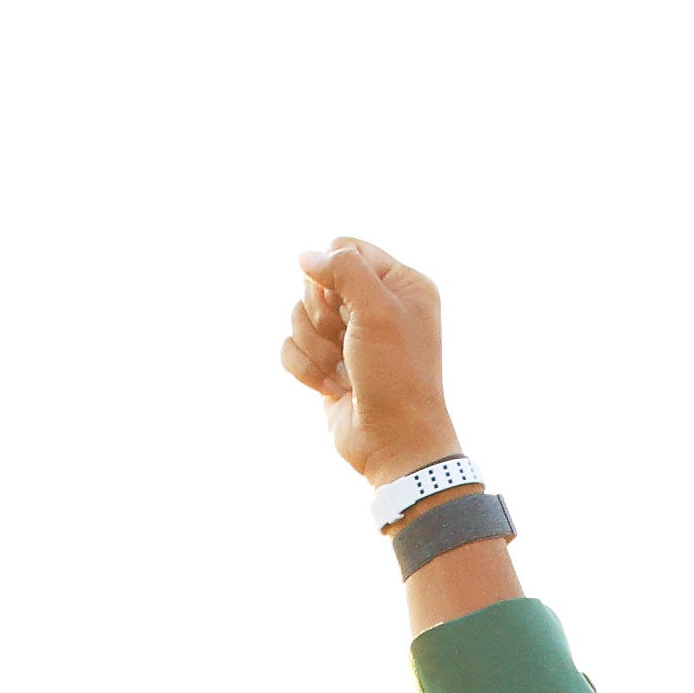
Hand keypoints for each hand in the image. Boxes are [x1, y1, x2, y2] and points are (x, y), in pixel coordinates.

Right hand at [286, 239, 459, 485]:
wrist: (394, 444)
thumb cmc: (396, 376)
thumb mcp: (377, 310)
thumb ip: (343, 269)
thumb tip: (305, 256)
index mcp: (401, 284)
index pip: (345, 248)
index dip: (333, 274)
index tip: (348, 306)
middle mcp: (377, 306)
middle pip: (317, 283)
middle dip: (324, 318)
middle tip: (348, 343)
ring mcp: (350, 337)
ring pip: (299, 317)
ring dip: (315, 348)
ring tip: (342, 373)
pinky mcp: (327, 364)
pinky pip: (291, 348)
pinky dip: (306, 369)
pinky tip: (332, 389)